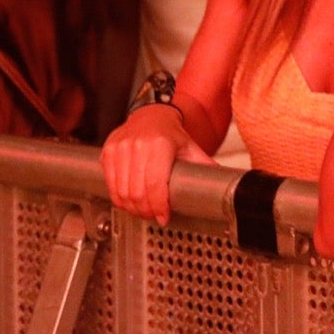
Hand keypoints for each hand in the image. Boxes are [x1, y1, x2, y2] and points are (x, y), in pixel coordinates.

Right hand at [100, 103, 213, 225]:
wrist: (151, 116)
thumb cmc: (171, 135)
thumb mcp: (191, 148)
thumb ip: (204, 166)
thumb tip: (225, 182)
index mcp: (160, 144)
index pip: (155, 184)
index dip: (158, 206)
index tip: (163, 217)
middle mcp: (138, 145)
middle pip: (137, 192)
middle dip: (145, 211)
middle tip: (154, 216)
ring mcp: (120, 148)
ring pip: (121, 191)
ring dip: (131, 208)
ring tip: (142, 211)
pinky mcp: (107, 152)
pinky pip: (110, 184)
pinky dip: (118, 198)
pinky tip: (129, 202)